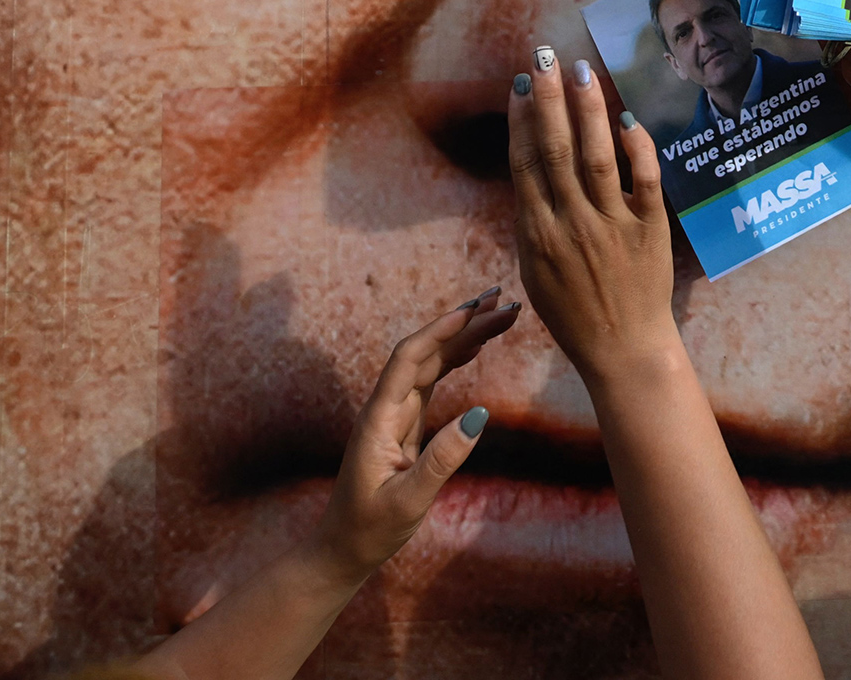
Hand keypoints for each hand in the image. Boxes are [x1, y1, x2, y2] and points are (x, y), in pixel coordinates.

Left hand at [311, 293, 520, 579]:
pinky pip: (431, 381)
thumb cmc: (370, 529)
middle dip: (464, 324)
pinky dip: (454, 360)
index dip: (441, 330)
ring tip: (501, 315)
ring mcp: (395, 414)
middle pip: (426, 352)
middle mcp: (386, 408)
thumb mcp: (409, 501)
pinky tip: (476, 348)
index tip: (474, 308)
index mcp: (380, 419)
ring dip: (463, 337)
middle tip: (506, 303)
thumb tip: (480, 417)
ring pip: (431, 363)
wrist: (343, 547)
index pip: (409, 359)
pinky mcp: (404, 424)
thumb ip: (442, 459)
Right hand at [507, 48, 679, 384]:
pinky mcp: (650, 231)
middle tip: (543, 56)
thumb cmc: (573, 312)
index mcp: (537, 234)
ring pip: (597, 158)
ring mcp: (613, 226)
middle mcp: (572, 224)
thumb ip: (532, 218)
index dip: (520, 121)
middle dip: (547, 100)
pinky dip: (638, 150)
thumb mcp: (534, 270)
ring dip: (587, 111)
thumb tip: (529, 167)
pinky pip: (646, 183)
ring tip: (580, 72)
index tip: (519, 84)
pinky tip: (628, 119)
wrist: (623, 349)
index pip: (525, 164)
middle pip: (556, 151)